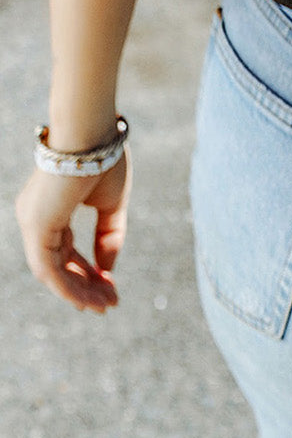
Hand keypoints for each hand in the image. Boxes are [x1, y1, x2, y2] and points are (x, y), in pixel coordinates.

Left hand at [15, 150, 129, 312]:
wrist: (92, 132)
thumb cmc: (102, 158)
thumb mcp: (112, 203)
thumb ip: (109, 236)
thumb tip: (107, 269)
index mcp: (50, 210)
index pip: (65, 251)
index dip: (87, 271)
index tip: (110, 285)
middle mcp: (35, 219)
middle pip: (58, 265)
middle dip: (85, 287)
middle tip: (110, 303)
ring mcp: (32, 223)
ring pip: (52, 273)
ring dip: (79, 292)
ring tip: (106, 305)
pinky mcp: (36, 226)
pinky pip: (49, 269)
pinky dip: (69, 287)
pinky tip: (90, 297)